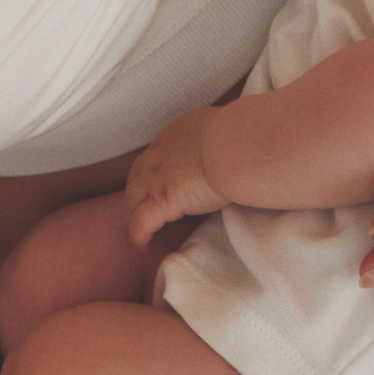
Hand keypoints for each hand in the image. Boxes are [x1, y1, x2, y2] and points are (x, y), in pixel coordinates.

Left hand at [124, 108, 228, 248]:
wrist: (236, 147)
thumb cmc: (241, 137)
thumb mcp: (224, 128)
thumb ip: (219, 137)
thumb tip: (232, 142)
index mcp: (175, 134)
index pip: (157, 155)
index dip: (155, 172)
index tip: (160, 184)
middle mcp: (159, 153)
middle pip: (136, 177)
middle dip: (136, 194)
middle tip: (141, 210)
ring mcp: (157, 177)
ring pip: (132, 200)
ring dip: (132, 216)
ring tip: (139, 231)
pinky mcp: (162, 200)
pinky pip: (140, 223)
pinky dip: (139, 235)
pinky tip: (143, 246)